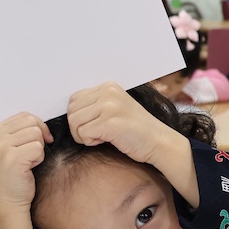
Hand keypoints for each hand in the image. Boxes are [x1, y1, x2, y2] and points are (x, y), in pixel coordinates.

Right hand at [0, 112, 52, 228]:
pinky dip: (39, 159)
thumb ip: (20, 133)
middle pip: (32, 122)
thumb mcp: (10, 149)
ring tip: (28, 163)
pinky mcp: (12, 158)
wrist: (6, 203)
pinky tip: (29, 169)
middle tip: (31, 156)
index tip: (38, 143)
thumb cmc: (12, 177)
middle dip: (38, 138)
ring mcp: (2, 147)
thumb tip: (42, 125)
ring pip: (36, 134)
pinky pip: (38, 148)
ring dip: (38, 150)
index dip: (37, 127)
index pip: (24, 116)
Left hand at [68, 82, 199, 206]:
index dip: (79, 116)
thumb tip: (69, 111)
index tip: (94, 125)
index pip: (74, 99)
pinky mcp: (109, 122)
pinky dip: (90, 142)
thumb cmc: (135, 130)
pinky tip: (106, 141)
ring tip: (100, 137)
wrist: (159, 142)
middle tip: (96, 134)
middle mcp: (107, 92)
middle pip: (71, 111)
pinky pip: (82, 134)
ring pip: (74, 122)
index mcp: (108, 87)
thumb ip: (96, 105)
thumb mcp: (115, 108)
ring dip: (82, 135)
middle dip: (78, 127)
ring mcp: (109, 106)